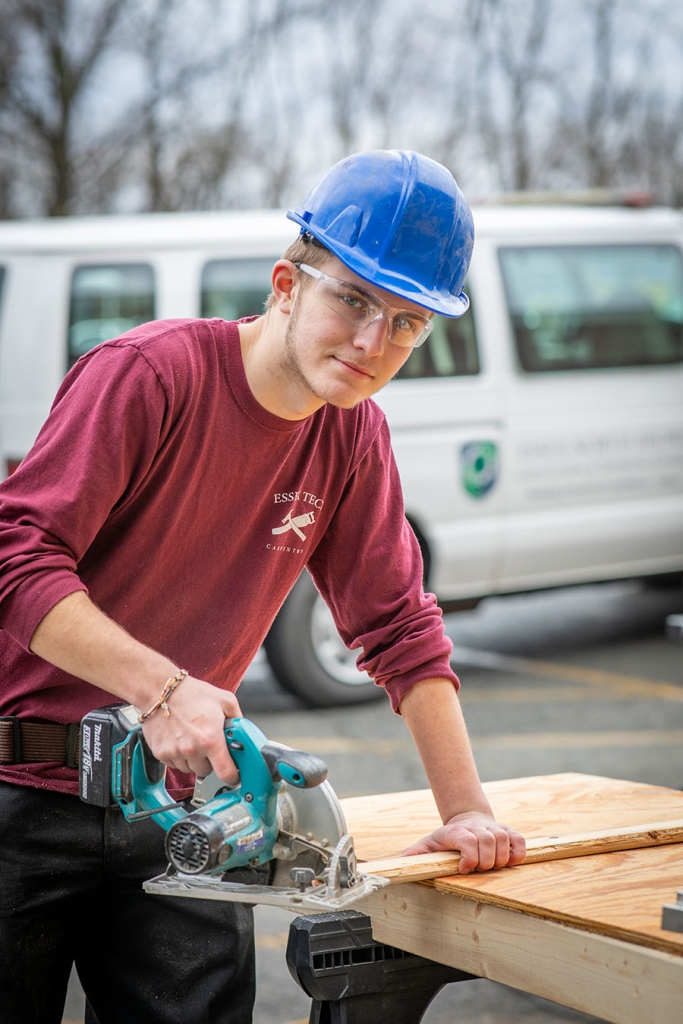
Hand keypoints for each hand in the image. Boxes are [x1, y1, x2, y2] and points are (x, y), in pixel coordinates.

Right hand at [140, 675, 241, 782]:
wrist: (160, 690)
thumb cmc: (191, 693)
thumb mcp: (225, 701)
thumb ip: (238, 720)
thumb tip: (244, 734)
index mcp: (211, 738)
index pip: (226, 773)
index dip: (232, 776)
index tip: (233, 774)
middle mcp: (192, 749)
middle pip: (206, 772)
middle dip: (210, 761)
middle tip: (208, 744)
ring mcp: (174, 753)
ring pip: (190, 769)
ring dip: (194, 759)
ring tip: (192, 738)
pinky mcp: (160, 753)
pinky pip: (175, 765)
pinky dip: (179, 756)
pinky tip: (180, 739)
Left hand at [402, 811, 525, 873]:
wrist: (466, 818)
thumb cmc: (447, 838)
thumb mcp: (429, 843)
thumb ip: (416, 853)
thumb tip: (402, 861)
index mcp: (457, 832)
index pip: (468, 840)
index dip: (469, 857)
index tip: (464, 869)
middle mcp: (477, 827)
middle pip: (488, 842)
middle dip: (485, 861)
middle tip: (479, 868)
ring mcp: (494, 828)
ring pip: (504, 841)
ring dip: (500, 859)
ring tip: (491, 866)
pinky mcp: (507, 831)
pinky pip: (519, 840)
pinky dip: (518, 853)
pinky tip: (509, 862)